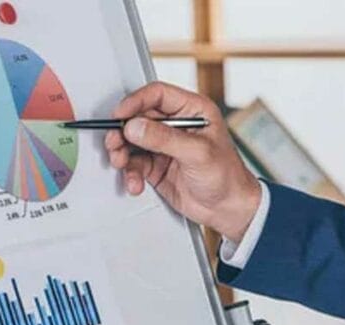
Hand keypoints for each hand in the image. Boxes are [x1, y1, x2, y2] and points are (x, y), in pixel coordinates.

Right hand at [105, 82, 261, 243]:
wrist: (229, 209)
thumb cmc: (227, 177)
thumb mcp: (197, 153)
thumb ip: (164, 138)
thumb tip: (135, 126)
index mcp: (192, 111)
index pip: (157, 95)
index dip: (135, 102)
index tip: (120, 115)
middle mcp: (177, 125)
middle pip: (139, 118)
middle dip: (123, 131)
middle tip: (115, 143)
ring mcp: (165, 146)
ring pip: (132, 141)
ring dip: (123, 153)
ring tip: (122, 164)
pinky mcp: (157, 166)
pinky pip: (135, 164)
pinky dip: (131, 174)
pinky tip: (136, 183)